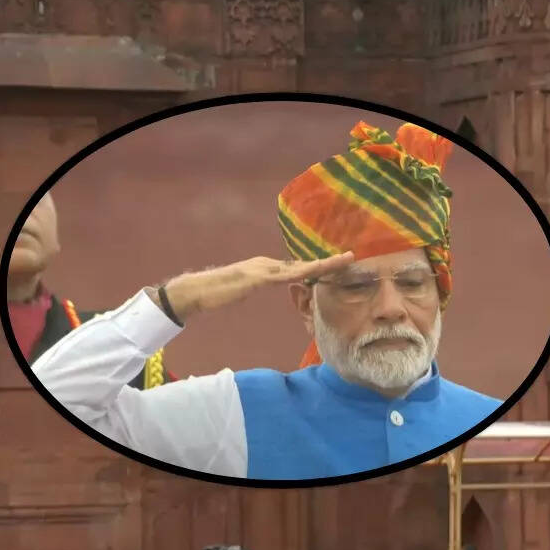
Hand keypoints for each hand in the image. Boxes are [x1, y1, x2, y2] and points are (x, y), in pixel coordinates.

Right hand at [152, 252, 354, 322]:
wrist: (197, 291)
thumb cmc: (221, 292)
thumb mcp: (249, 289)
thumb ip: (266, 284)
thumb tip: (279, 285)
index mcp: (267, 266)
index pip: (299, 266)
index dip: (321, 267)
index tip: (340, 265)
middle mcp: (267, 263)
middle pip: (304, 263)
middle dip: (328, 262)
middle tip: (352, 257)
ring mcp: (262, 268)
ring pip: (298, 266)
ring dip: (322, 264)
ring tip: (343, 261)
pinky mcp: (255, 277)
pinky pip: (283, 275)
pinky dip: (301, 273)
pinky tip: (314, 272)